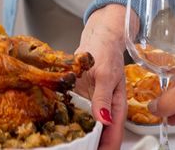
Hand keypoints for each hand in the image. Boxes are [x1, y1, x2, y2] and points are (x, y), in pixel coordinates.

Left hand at [74, 4, 126, 149]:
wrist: (98, 35)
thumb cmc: (106, 51)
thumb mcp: (106, 74)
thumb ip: (103, 98)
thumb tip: (104, 119)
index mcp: (116, 106)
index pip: (113, 136)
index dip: (104, 148)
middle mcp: (105, 108)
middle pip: (99, 135)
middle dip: (90, 144)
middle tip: (73, 147)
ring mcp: (92, 103)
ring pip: (87, 126)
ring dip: (79, 133)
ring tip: (66, 141)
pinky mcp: (81, 97)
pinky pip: (75, 113)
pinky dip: (69, 119)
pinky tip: (58, 124)